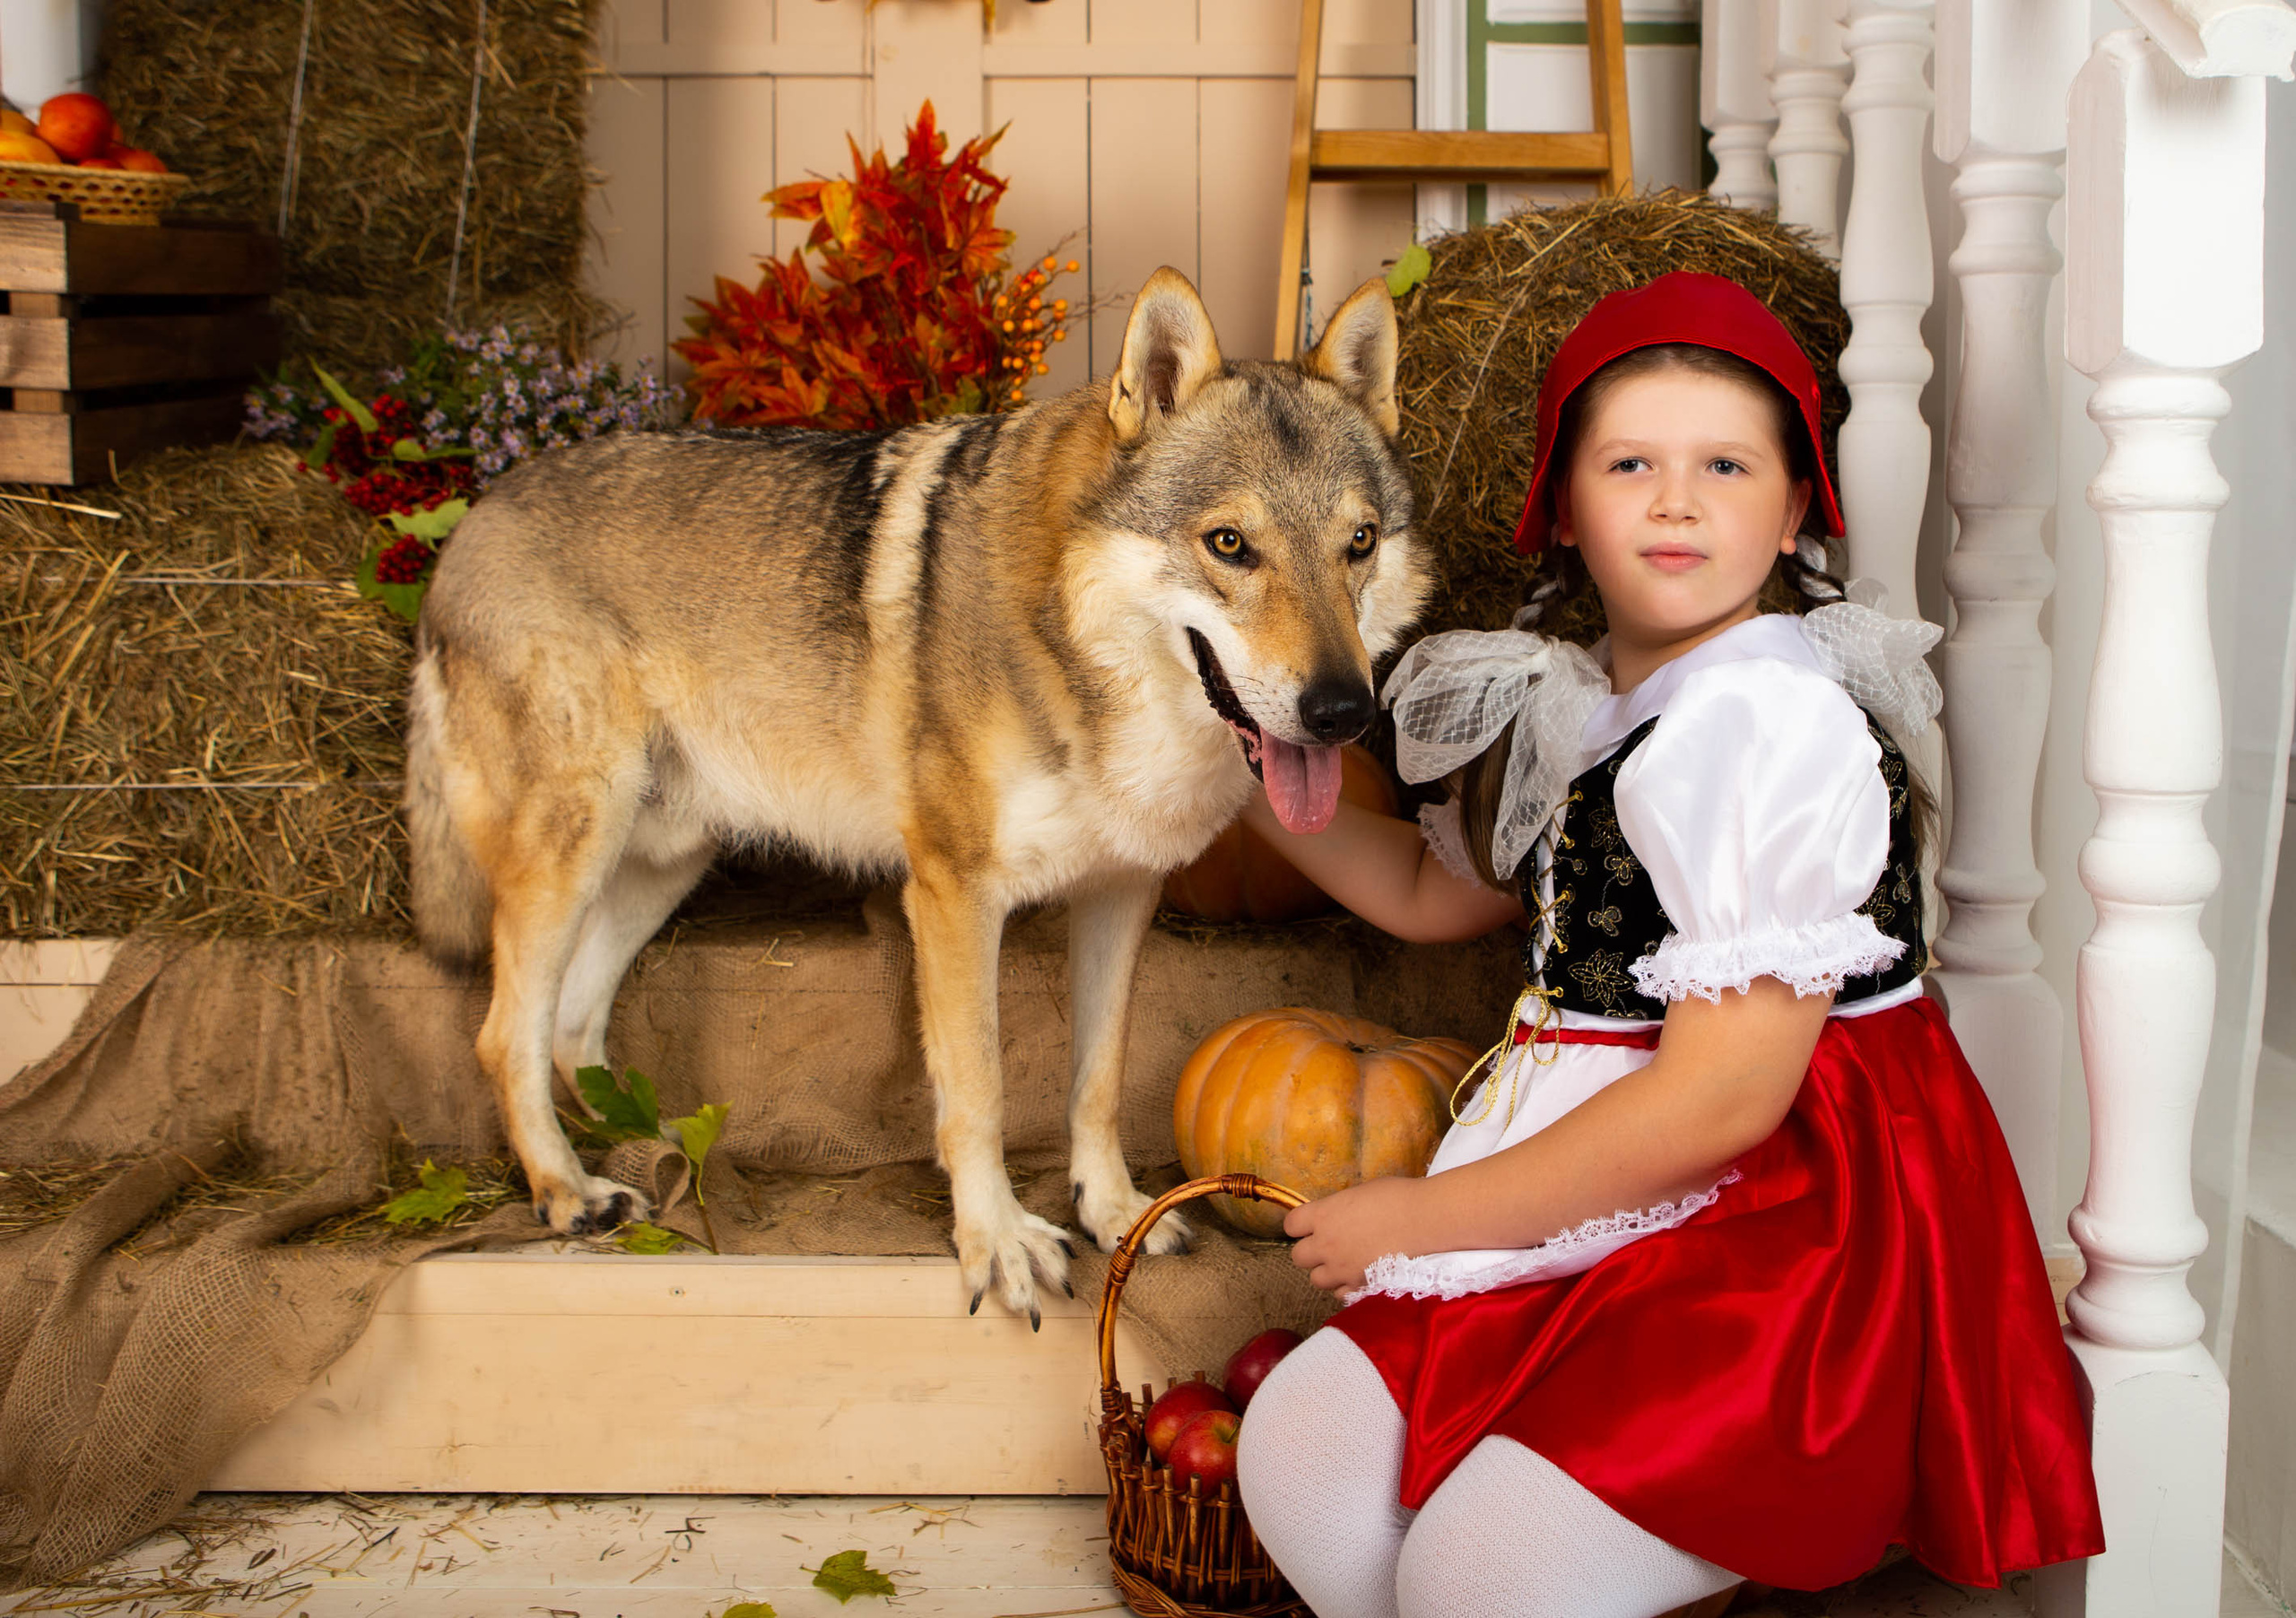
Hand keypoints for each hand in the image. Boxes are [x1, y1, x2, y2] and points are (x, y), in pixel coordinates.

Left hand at [1283, 1176, 1430, 1293]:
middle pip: (1298, 1257)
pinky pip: (1340, 1294)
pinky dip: (1346, 1287)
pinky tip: (1359, 1275)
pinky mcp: (1359, 1286)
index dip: (1301, 1225)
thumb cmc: (1397, 1197)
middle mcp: (1325, 1244)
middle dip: (1311, 1251)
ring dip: (1327, 1272)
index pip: (1291, 1225)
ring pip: (1316, 1280)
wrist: (1424, 1220)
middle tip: (1329, 1245)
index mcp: (1322, 1215)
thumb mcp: (1359, 1193)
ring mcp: (1341, 1269)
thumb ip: (1339, 1209)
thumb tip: (1336, 1216)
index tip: (1311, 1224)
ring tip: (1344, 1262)